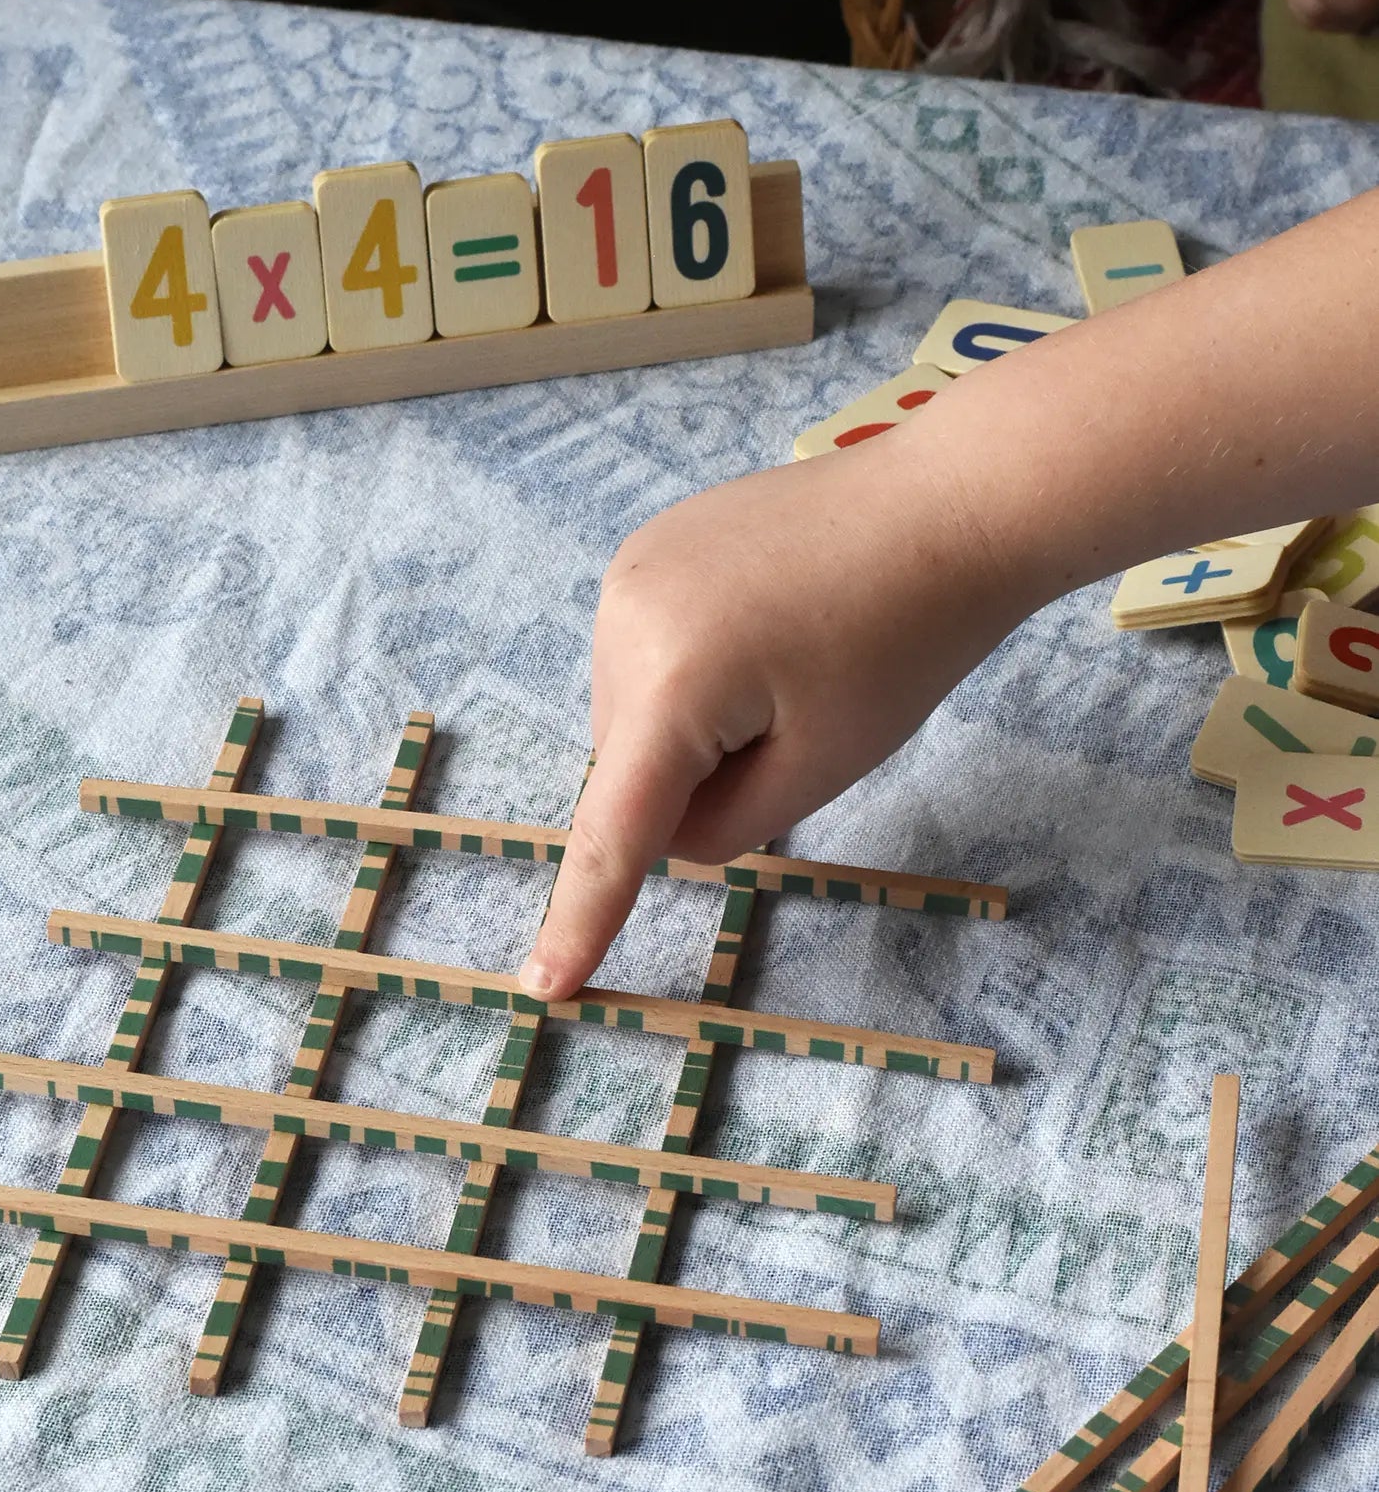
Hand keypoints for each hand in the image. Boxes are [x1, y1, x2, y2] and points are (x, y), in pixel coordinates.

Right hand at [519, 426, 1027, 999]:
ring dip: (693, 724)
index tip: (545, 986)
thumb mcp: (823, 764)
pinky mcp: (648, 546)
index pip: (614, 827)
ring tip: (792, 665)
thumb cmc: (905, 641)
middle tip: (800, 727)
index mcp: (670, 681)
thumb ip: (726, 825)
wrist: (945, 504)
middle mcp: (622, 618)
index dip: (583, 914)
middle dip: (694, 778)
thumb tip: (662, 828)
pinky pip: (647, 653)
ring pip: (637, 711)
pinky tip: (768, 631)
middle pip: (630, 764)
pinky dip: (691, 672)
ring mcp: (629, 571)